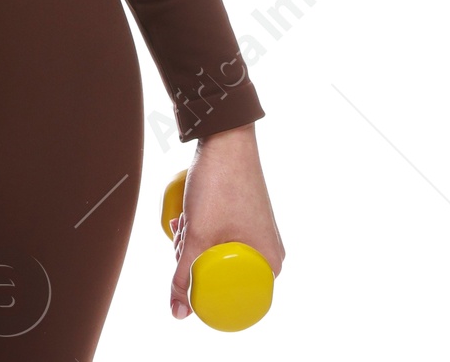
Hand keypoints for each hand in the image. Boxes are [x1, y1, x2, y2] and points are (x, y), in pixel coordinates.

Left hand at [168, 123, 284, 319]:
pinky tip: (185, 218)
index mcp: (271, 265)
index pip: (233, 297)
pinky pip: (220, 236)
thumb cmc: (219, 185)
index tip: (184, 266)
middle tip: (182, 238)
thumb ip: (183, 277)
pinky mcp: (245, 216)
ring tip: (182, 224)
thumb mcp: (197, 236)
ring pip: (216, 253)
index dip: (202, 288)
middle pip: (222, 274)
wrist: (224, 136)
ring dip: (192, 243)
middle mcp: (270, 250)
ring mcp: (258, 232)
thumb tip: (177, 314)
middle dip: (192, 259)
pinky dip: (200, 230)